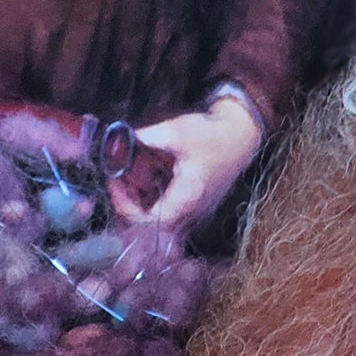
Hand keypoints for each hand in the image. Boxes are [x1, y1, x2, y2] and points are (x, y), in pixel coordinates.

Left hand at [107, 95, 263, 236]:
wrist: (242, 134)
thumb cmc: (212, 134)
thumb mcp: (177, 131)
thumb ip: (147, 137)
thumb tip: (119, 139)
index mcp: (184, 200)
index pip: (143, 221)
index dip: (122, 204)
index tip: (114, 180)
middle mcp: (188, 214)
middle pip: (146, 224)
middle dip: (128, 201)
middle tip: (119, 178)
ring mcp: (192, 212)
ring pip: (155, 219)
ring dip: (140, 199)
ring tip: (132, 174)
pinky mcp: (194, 206)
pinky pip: (166, 211)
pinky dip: (153, 196)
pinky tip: (150, 174)